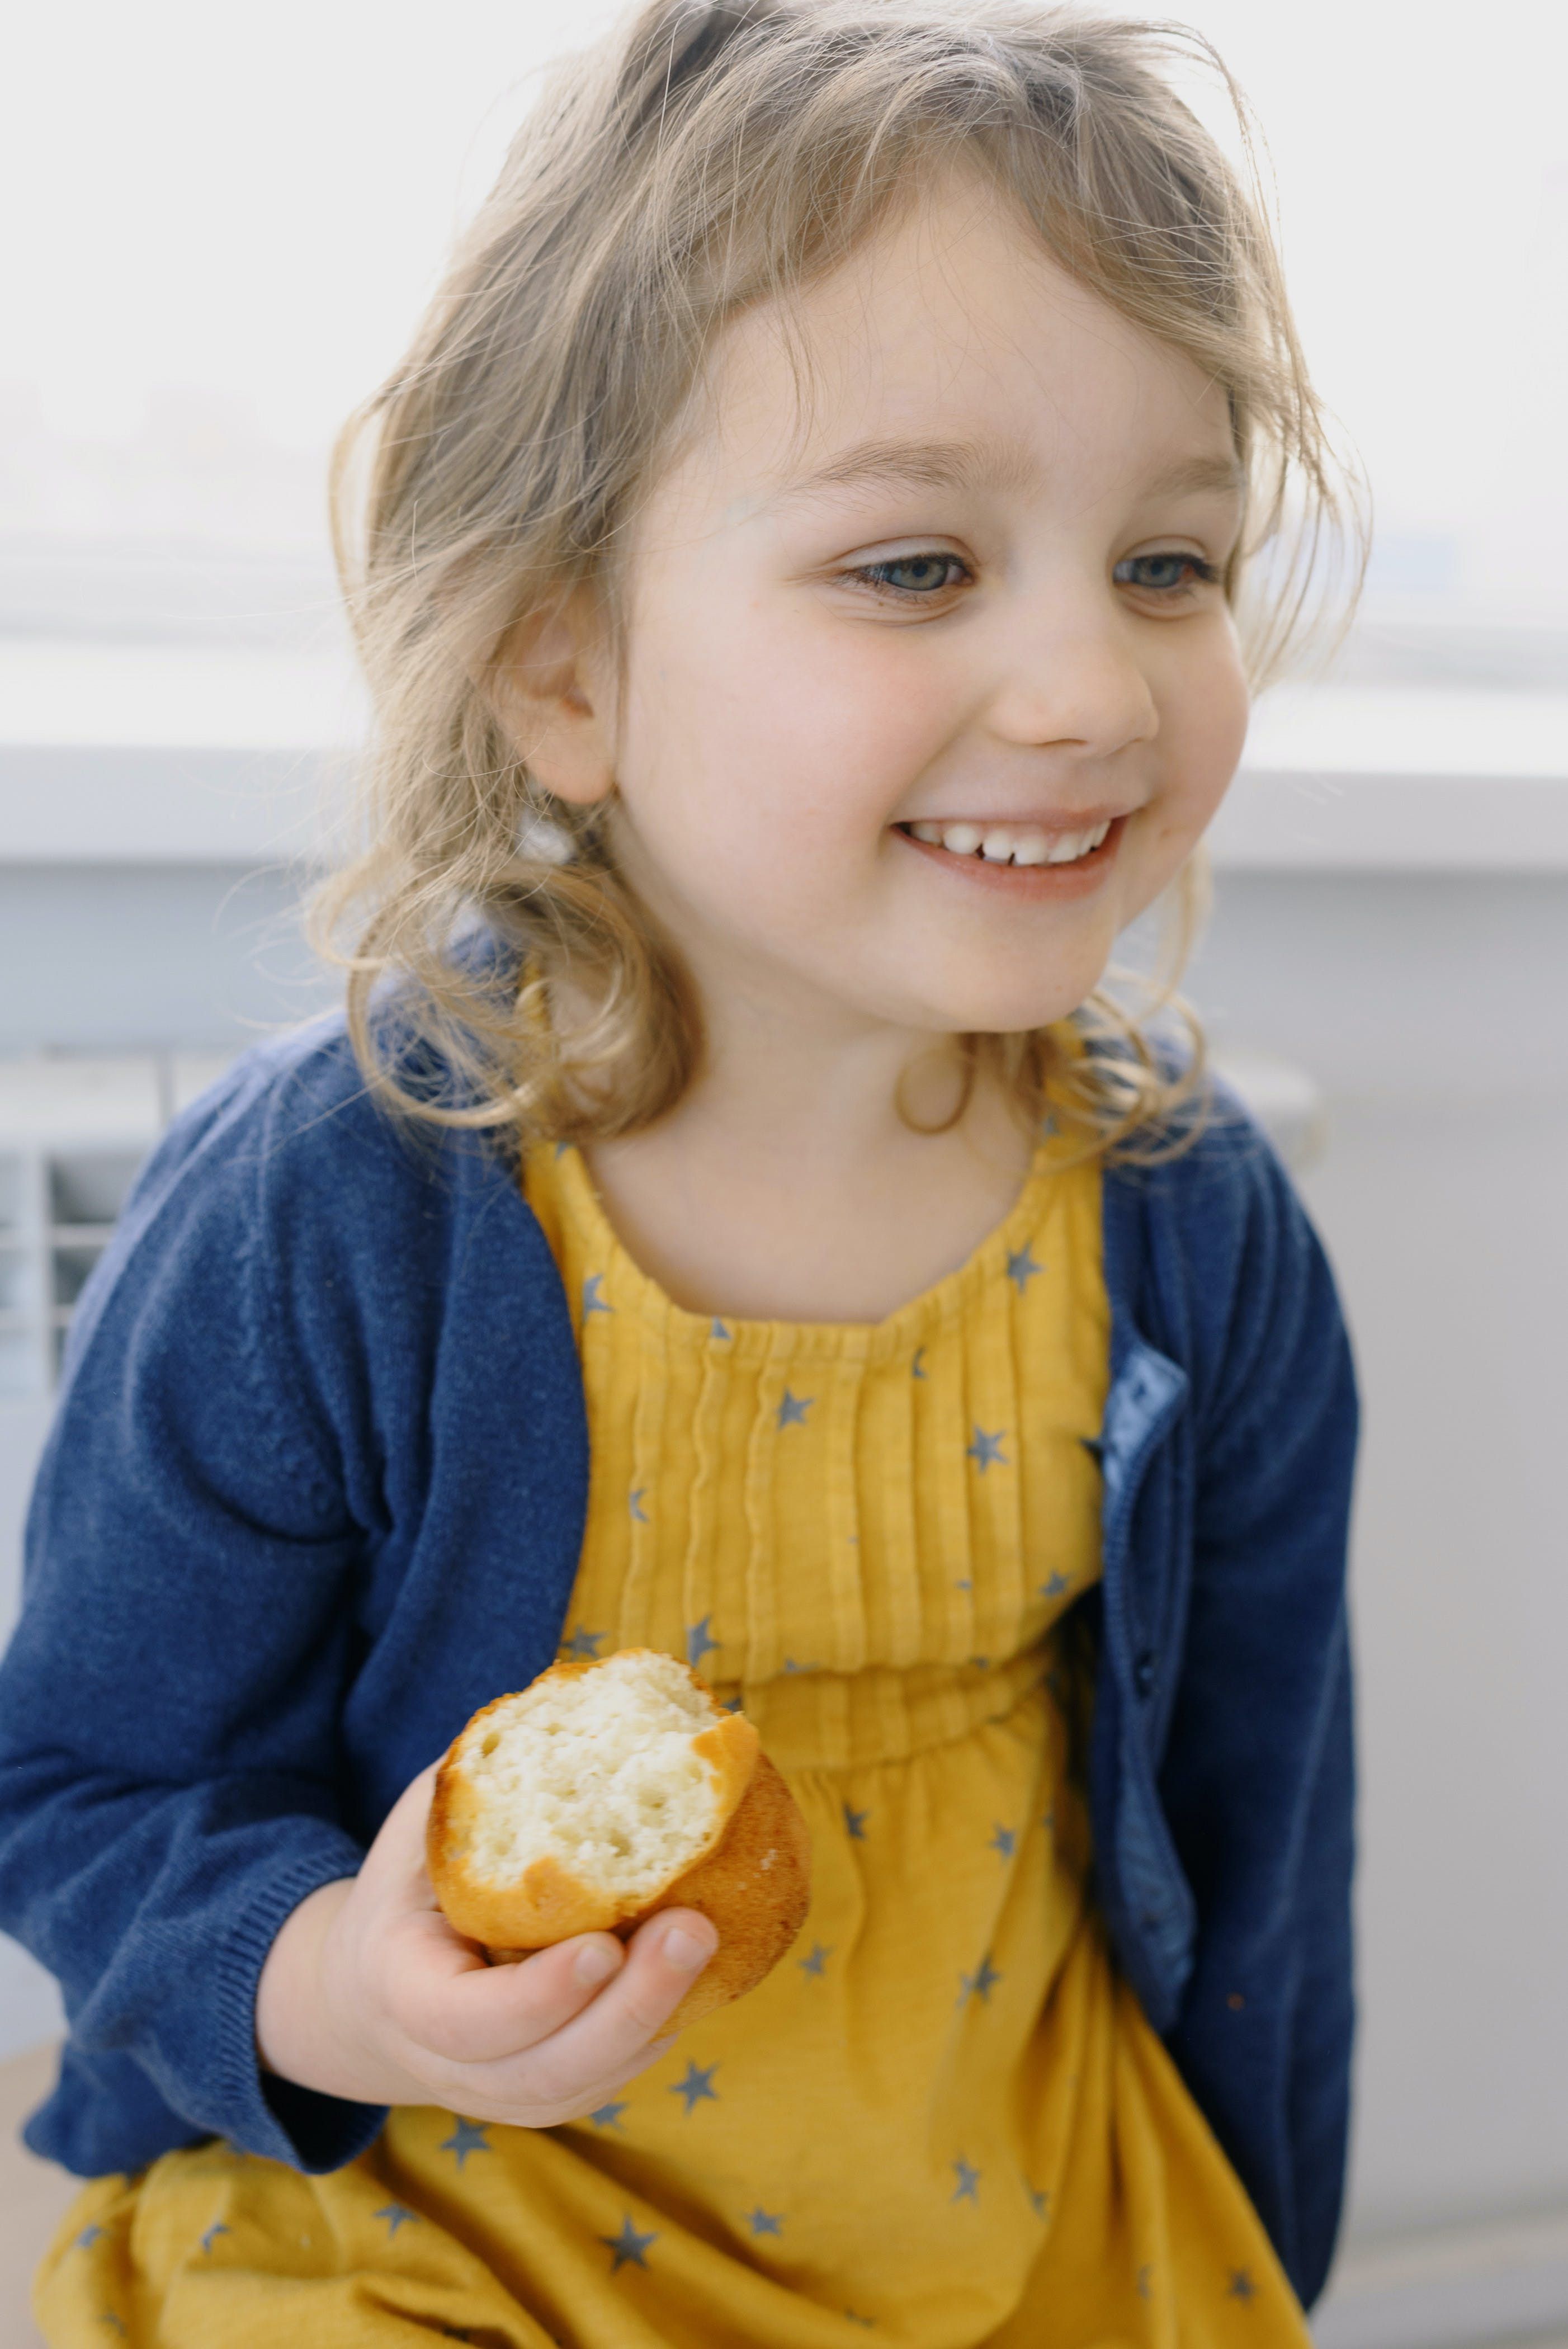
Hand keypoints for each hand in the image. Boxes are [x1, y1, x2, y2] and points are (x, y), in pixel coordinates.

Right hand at [255, 1762, 717, 2125]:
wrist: (378, 1984)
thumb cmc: (412, 1881)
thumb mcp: (420, 1823)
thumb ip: (481, 1784)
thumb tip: (577, 1711)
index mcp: (400, 1987)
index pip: (459, 2019)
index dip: (535, 1995)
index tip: (602, 1944)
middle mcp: (446, 2064)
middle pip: (542, 2072)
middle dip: (628, 2008)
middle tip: (696, 1930)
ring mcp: (500, 2092)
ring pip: (585, 2085)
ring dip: (656, 2018)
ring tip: (712, 1938)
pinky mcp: (550, 2092)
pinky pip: (609, 2079)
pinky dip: (659, 2028)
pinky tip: (702, 1967)